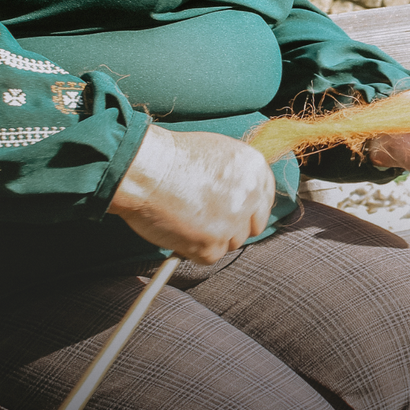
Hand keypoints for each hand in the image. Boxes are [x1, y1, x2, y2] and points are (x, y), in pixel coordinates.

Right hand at [108, 124, 275, 263]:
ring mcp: (234, 222)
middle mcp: (251, 196)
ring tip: (186, 219)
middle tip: (207, 221)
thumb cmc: (173, 157)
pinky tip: (178, 230)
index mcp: (255, 169)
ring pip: (230, 243)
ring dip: (211, 238)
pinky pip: (209, 257)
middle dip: (232, 227)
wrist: (146, 169)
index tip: (233, 212)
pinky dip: (193, 250)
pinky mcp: (213, 244)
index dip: (246, 209)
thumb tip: (242, 194)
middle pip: (253, 227)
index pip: (264, 201)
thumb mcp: (219, 152)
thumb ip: (237, 174)